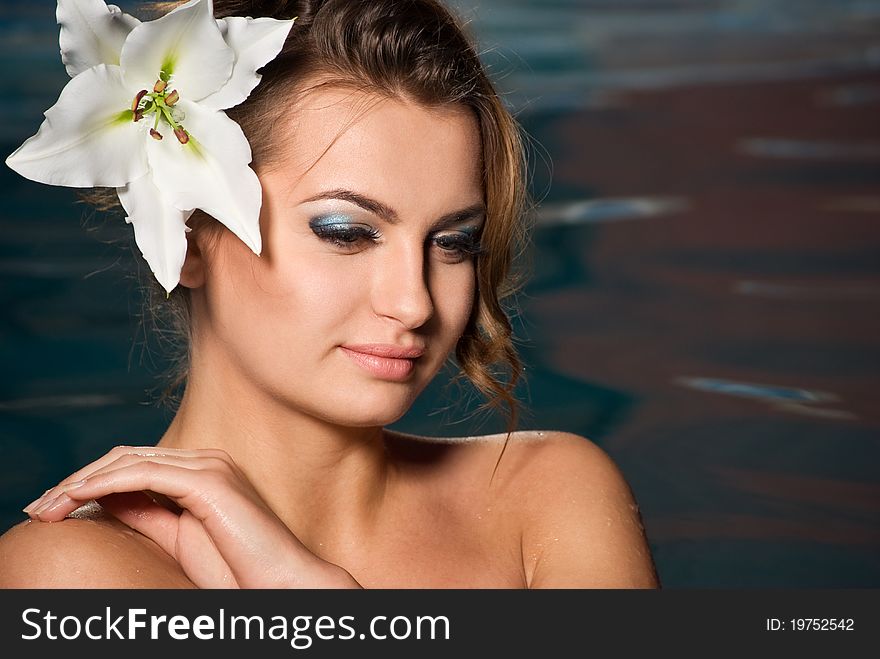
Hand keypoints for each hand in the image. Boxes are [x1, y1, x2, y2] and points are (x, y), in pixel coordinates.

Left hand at [22, 446, 360, 588]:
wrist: (280, 583)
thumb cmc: (237, 570)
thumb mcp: (177, 538)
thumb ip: (146, 513)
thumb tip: (103, 499)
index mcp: (203, 470)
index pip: (134, 462)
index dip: (90, 480)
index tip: (55, 506)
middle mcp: (206, 459)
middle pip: (124, 455)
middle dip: (77, 478)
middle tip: (41, 506)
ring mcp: (210, 466)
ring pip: (128, 460)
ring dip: (81, 481)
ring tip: (50, 506)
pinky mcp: (208, 481)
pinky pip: (143, 473)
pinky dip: (104, 483)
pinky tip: (77, 498)